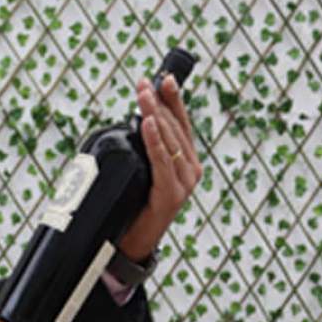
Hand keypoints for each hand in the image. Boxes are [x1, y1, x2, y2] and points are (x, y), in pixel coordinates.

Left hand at [119, 73, 202, 261]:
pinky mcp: (171, 195)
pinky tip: (147, 123)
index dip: (172, 100)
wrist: (131, 243)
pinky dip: (154, 140)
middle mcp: (190, 169)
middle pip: (174, 128)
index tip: (162, 78)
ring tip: (143, 96)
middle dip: (157, 103)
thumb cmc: (132, 205)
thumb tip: (133, 120)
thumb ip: (143, 149)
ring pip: (168, 141)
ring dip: (153, 115)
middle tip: (142, 84)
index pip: (180, 123)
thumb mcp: (140, 171)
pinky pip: (161, 162)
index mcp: (185, 161)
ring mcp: (183, 183)